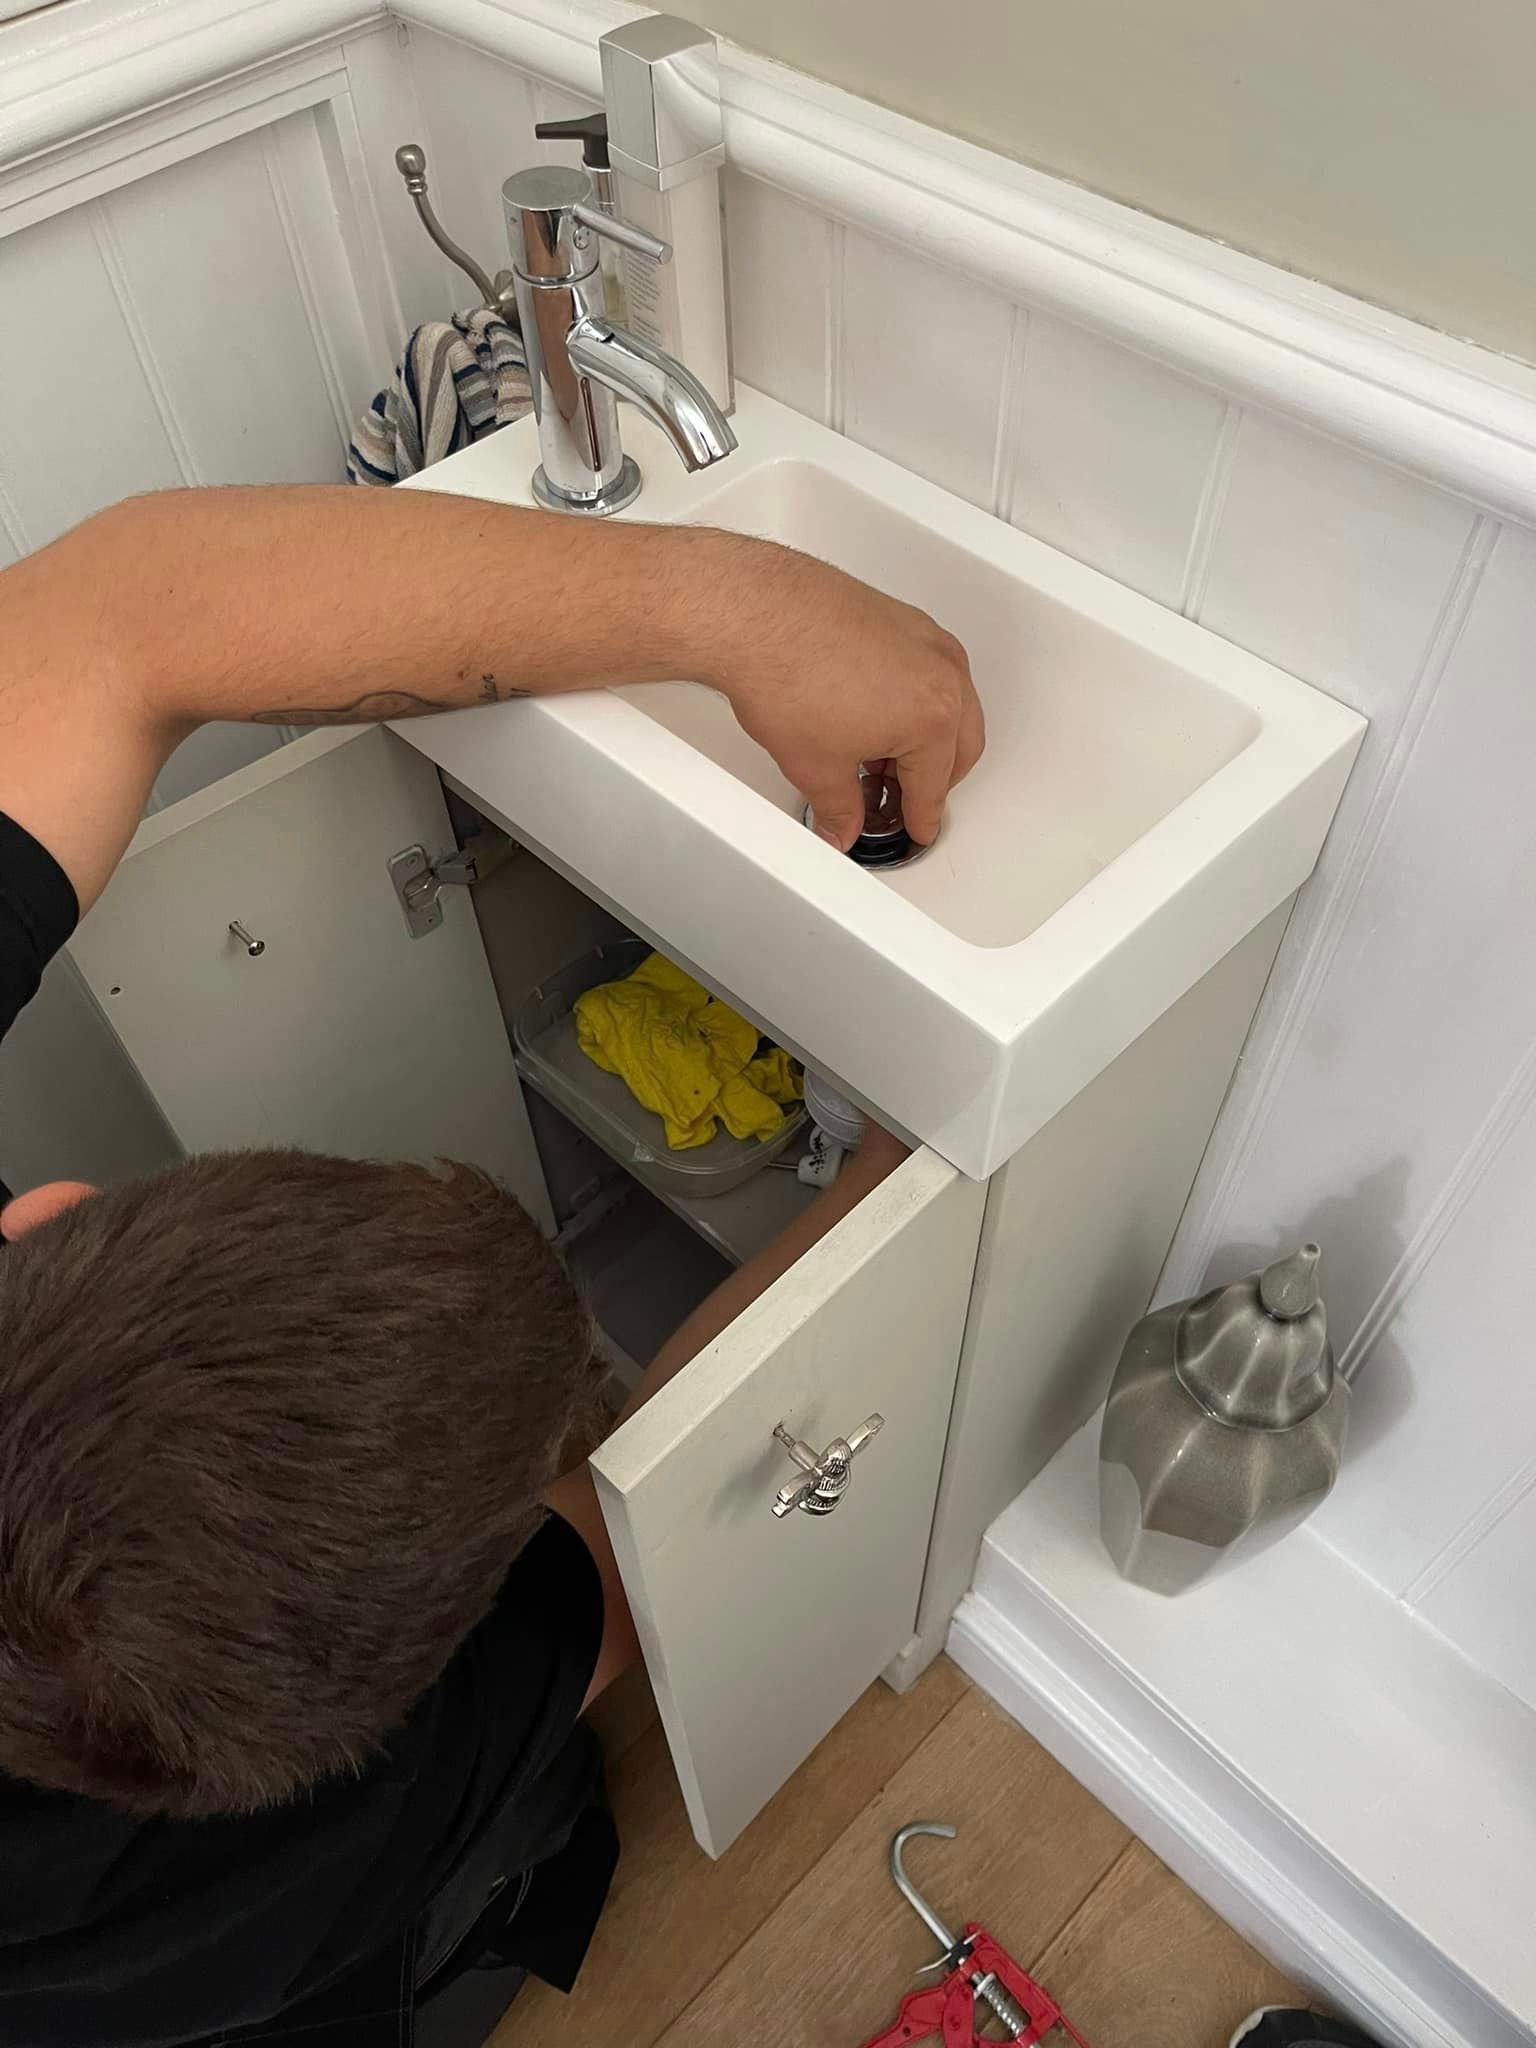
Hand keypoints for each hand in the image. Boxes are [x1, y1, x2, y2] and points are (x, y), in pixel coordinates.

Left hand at [692, 536, 984, 851]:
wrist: (755, 615)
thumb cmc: (786, 674)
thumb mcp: (816, 767)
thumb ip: (839, 807)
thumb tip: (842, 824)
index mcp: (934, 718)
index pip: (935, 787)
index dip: (922, 818)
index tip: (918, 827)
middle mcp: (943, 674)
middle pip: (960, 746)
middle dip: (935, 779)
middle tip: (905, 800)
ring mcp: (926, 640)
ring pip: (954, 703)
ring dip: (931, 736)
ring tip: (886, 758)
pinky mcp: (904, 619)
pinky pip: (932, 669)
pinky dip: (918, 697)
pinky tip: (880, 710)